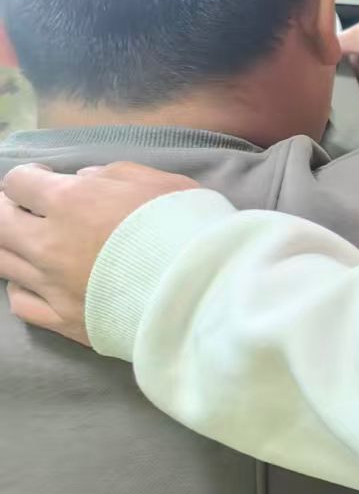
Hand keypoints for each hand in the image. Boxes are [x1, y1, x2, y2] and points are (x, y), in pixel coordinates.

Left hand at [0, 162, 200, 346]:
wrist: (203, 291)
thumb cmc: (187, 227)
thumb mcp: (161, 182)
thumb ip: (115, 174)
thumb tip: (83, 178)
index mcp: (70, 202)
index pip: (19, 182)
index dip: (29, 177)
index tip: (42, 178)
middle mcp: (48, 243)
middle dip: (6, 209)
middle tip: (24, 208)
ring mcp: (51, 284)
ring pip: (3, 262)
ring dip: (12, 246)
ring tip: (31, 244)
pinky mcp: (63, 319)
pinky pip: (20, 302)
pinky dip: (22, 287)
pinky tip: (37, 281)